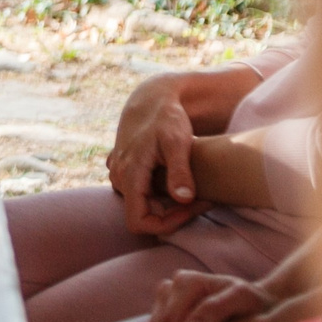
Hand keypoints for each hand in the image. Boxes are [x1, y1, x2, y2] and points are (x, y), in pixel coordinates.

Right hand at [108, 73, 204, 235]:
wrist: (153, 97)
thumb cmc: (167, 117)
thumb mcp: (178, 141)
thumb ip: (179, 171)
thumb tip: (183, 200)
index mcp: (129, 175)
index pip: (139, 223)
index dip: (166, 224)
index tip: (191, 208)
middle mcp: (119, 177)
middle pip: (145, 216)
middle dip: (174, 214)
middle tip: (202, 199)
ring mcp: (119, 173)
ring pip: (144, 206)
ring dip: (169, 205)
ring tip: (194, 190)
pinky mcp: (125, 169)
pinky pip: (141, 194)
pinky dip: (162, 195)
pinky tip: (180, 181)